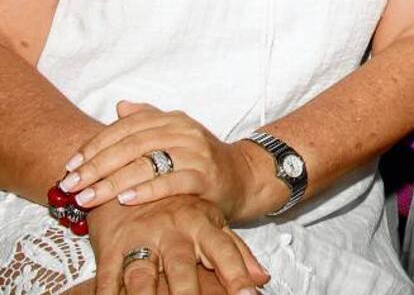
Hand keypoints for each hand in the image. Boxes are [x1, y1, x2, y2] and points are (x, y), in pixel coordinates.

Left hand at [60, 102, 256, 221]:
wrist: (243, 177)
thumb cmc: (202, 159)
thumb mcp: (176, 134)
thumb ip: (149, 119)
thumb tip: (120, 106)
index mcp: (172, 120)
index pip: (126, 128)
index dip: (95, 145)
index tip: (71, 166)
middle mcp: (184, 132)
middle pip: (132, 145)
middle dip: (96, 166)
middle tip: (71, 185)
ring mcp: (197, 154)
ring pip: (147, 164)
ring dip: (113, 182)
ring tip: (87, 198)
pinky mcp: (206, 177)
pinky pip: (172, 182)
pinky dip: (147, 190)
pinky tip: (125, 199)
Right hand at [88, 195, 268, 294]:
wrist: (138, 173)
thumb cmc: (182, 209)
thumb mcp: (212, 224)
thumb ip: (237, 253)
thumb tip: (263, 278)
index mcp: (202, 225)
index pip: (224, 253)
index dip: (237, 275)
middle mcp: (172, 232)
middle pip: (180, 267)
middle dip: (187, 292)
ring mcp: (141, 238)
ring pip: (142, 274)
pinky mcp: (112, 245)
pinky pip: (107, 274)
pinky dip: (106, 292)